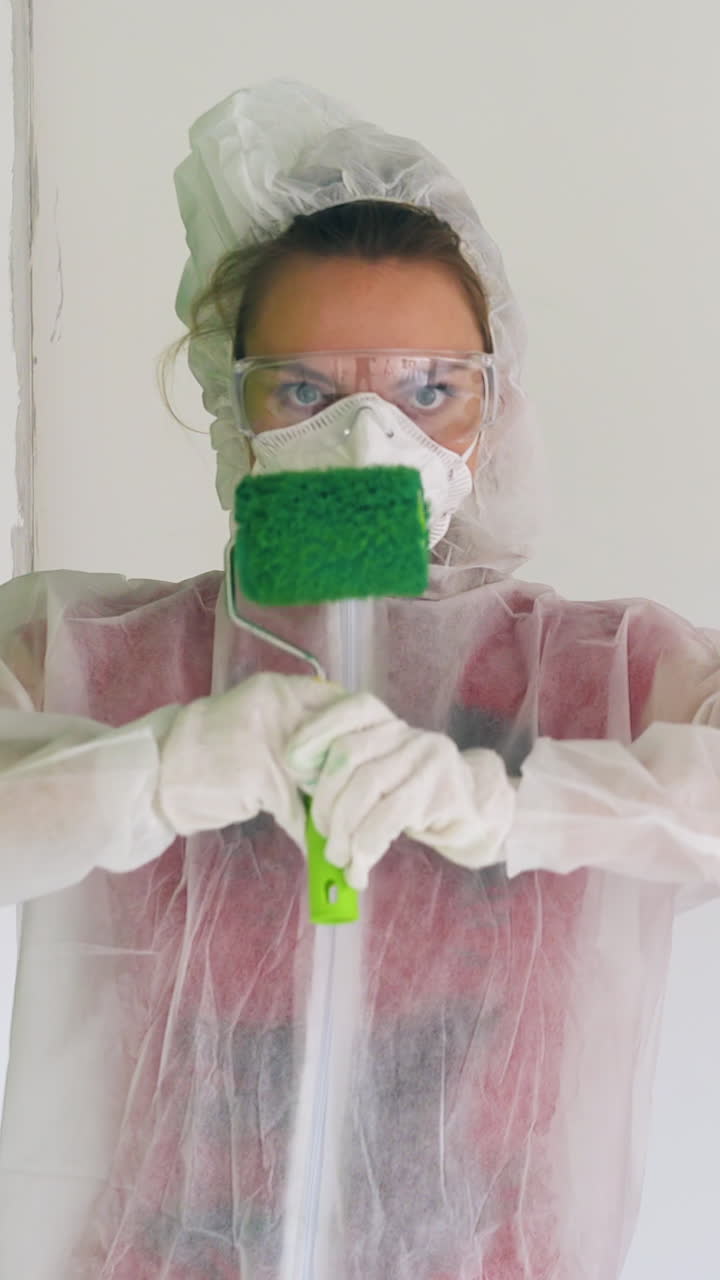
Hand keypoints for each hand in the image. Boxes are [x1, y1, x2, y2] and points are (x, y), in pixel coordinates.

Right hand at [157, 673, 347, 844]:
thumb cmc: (212, 749)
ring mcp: (271, 741)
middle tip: (359, 804)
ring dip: (333, 811)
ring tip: (340, 830)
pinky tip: (313, 844)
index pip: (344, 707)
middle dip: (351, 781)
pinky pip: (297, 810)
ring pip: (323, 781)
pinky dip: (307, 831)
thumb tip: (349, 754)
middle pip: (340, 745)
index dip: (360, 739)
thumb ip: (299, 728)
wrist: (161, 769)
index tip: (366, 764)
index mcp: (282, 691)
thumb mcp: (257, 721)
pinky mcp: (261, 776)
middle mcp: (281, 708)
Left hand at [284, 692, 515, 888]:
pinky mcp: (442, 793)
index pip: (352, 710)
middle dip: (324, 799)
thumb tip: (300, 798)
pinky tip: (359, 868)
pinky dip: (365, 847)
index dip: (317, 731)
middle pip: (348, 755)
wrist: (477, 814)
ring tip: (337, 857)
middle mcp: (409, 735)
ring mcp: (428, 760)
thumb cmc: (419, 798)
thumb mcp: (383, 777)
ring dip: (343, 830)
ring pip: (366, 788)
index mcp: (389, 725)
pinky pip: (389, 819)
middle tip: (320, 834)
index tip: (291, 760)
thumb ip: (351, 776)